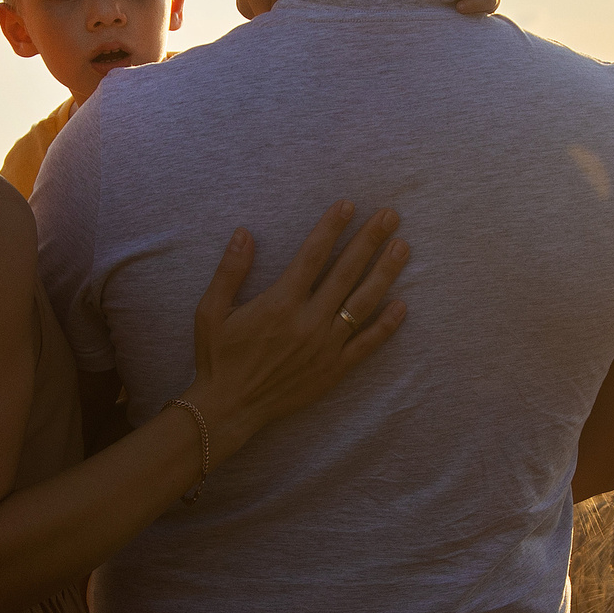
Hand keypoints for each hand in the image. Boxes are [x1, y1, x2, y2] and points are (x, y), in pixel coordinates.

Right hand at [184, 202, 408, 449]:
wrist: (229, 408)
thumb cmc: (218, 358)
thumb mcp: (210, 311)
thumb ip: (230, 271)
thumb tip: (244, 232)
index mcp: (280, 303)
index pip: (313, 254)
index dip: (332, 227)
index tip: (349, 204)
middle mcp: (308, 321)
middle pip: (346, 272)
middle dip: (369, 240)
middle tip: (390, 215)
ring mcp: (325, 346)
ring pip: (362, 303)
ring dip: (385, 273)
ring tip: (402, 247)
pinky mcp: (334, 369)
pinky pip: (367, 344)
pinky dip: (387, 325)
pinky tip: (403, 305)